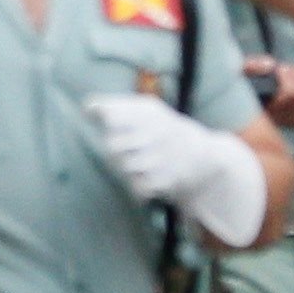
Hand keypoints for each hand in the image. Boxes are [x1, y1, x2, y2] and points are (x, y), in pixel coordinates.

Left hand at [85, 94, 268, 245]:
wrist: (205, 157)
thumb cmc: (165, 131)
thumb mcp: (147, 110)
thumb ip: (116, 107)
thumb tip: (88, 107)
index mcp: (148, 112)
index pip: (110, 114)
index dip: (103, 118)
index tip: (104, 119)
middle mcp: (156, 132)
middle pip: (111, 144)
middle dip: (113, 148)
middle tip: (125, 149)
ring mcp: (162, 156)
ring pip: (122, 165)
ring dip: (123, 167)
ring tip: (137, 162)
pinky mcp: (166, 179)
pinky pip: (135, 185)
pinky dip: (135, 185)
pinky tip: (144, 178)